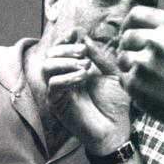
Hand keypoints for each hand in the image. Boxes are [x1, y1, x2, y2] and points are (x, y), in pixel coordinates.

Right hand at [43, 29, 131, 154]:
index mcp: (74, 69)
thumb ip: (100, 57)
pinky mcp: (56, 104)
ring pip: (46, 67)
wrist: (116, 130)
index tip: (77, 33)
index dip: (66, 38)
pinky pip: (53, 84)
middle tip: (84, 54)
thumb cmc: (116, 105)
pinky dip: (68, 76)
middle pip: (50, 54)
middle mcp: (63, 78)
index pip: (60, 49)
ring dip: (66, 61)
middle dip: (66, 48)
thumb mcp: (113, 75)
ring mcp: (58, 91)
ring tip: (86, 66)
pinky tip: (83, 77)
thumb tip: (86, 39)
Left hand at [116, 6, 163, 126]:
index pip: (136, 14)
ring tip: (147, 77)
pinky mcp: (136, 83)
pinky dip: (131, 85)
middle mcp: (158, 41)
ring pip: (122, 57)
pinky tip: (148, 90)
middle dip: (128, 47)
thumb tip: (138, 25)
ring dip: (129, 66)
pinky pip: (122, 77)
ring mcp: (145, 62)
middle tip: (138, 60)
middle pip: (126, 36)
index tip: (128, 32)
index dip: (128, 24)